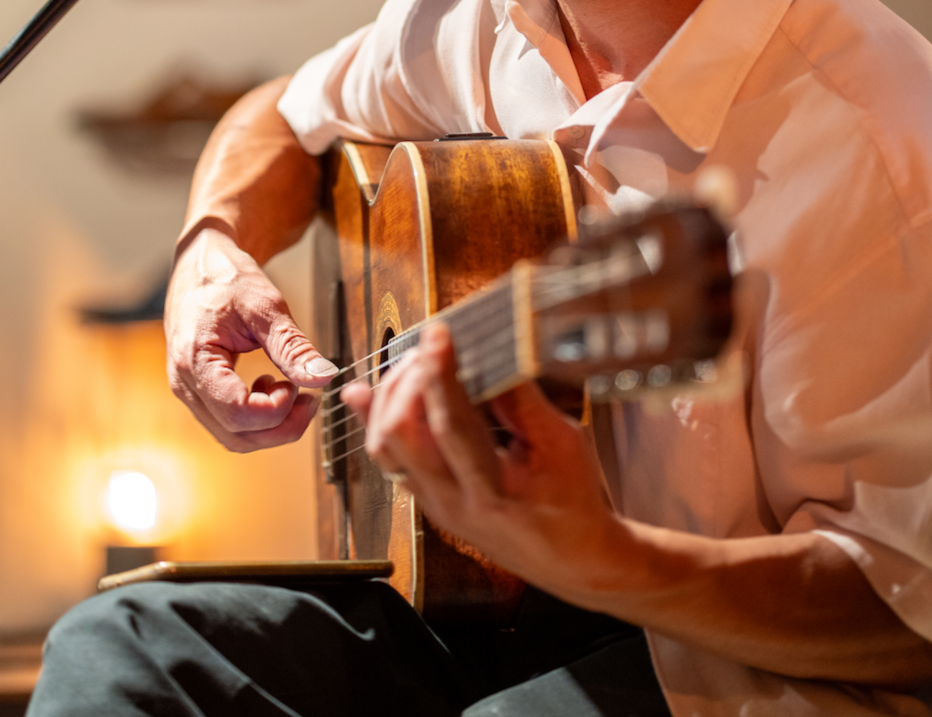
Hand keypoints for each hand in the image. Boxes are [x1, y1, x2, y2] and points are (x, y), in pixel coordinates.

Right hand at [165, 227, 338, 451]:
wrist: (200, 265)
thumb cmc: (227, 278)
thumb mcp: (266, 306)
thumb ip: (293, 346)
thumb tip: (324, 377)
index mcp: (195, 360)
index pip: (237, 414)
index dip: (277, 409)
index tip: (297, 385)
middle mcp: (185, 384)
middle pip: (236, 436)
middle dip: (281, 426)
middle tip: (310, 399)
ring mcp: (190, 392)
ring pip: (233, 438)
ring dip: (271, 426)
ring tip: (292, 390)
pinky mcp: (200, 393)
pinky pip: (229, 425)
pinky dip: (258, 419)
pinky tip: (272, 387)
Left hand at [341, 323, 617, 593]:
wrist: (570, 557)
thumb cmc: (574, 502)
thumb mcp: (563, 445)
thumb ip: (523, 402)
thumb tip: (491, 355)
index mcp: (493, 491)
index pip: (452, 424)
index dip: (440, 374)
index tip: (437, 334)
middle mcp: (453, 501)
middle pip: (402, 435)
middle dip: (407, 380)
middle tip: (429, 347)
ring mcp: (435, 504)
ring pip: (385, 447)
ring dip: (389, 398)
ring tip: (411, 363)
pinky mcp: (427, 501)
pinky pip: (388, 458)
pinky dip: (376, 420)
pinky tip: (366, 393)